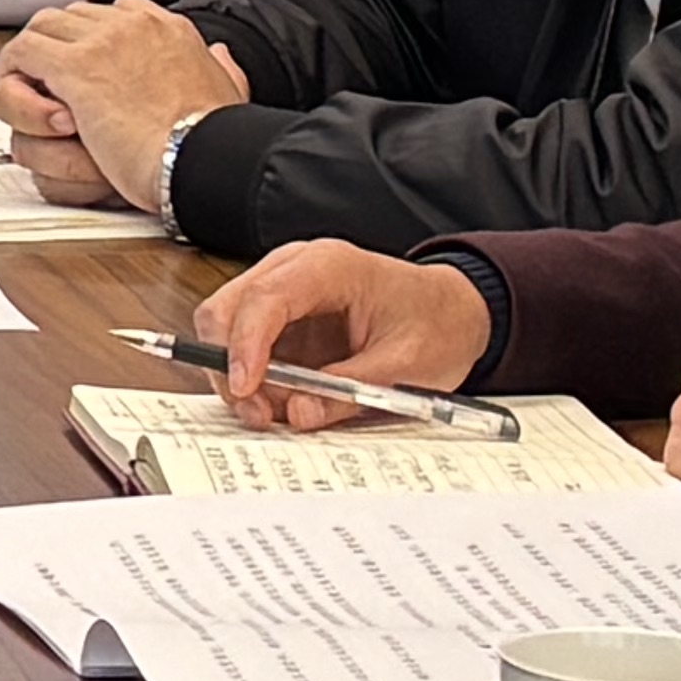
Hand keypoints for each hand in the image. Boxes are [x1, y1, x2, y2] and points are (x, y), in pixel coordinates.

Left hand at [0, 0, 248, 213]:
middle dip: (56, 48)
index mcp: (169, 29)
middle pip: (72, 16)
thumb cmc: (216, 138)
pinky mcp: (74, 68)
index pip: (116, 11)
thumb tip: (220, 56)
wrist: (205, 157)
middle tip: (51, 86)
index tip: (90, 67)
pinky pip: (22, 56)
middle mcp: (132, 25)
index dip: (95, 38)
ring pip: (40, 30)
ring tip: (34, 98)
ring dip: (30, 63)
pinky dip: (17, 82)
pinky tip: (29, 111)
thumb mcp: (230, 93)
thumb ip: (222, 69)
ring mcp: (101, 42)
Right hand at [187, 239, 493, 418]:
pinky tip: (282, 400)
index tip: (244, 389)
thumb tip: (296, 412)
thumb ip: (349, 390)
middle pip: (226, 309)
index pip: (265, 298)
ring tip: (277, 413)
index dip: (244, 345)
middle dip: (228, 366)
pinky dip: (253, 379)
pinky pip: (246, 346)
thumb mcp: (406, 366)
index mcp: (328, 266)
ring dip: (239, 377)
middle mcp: (293, 269)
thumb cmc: (436, 325)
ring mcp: (281, 291)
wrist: (454, 314)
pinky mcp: (280, 318)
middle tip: (257, 413)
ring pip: (226, 329)